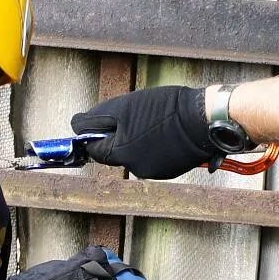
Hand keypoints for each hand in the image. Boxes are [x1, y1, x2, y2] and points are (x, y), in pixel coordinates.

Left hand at [72, 85, 222, 179]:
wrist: (203, 119)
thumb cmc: (163, 109)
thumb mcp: (123, 107)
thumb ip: (96, 118)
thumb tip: (76, 125)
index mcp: (121, 154)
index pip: (96, 149)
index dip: (97, 133)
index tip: (102, 121)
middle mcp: (135, 169)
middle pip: (117, 152)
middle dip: (121, 135)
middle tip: (135, 115)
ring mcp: (155, 172)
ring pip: (136, 154)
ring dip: (139, 140)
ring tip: (155, 121)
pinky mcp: (172, 170)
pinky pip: (155, 157)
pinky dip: (156, 146)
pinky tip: (167, 131)